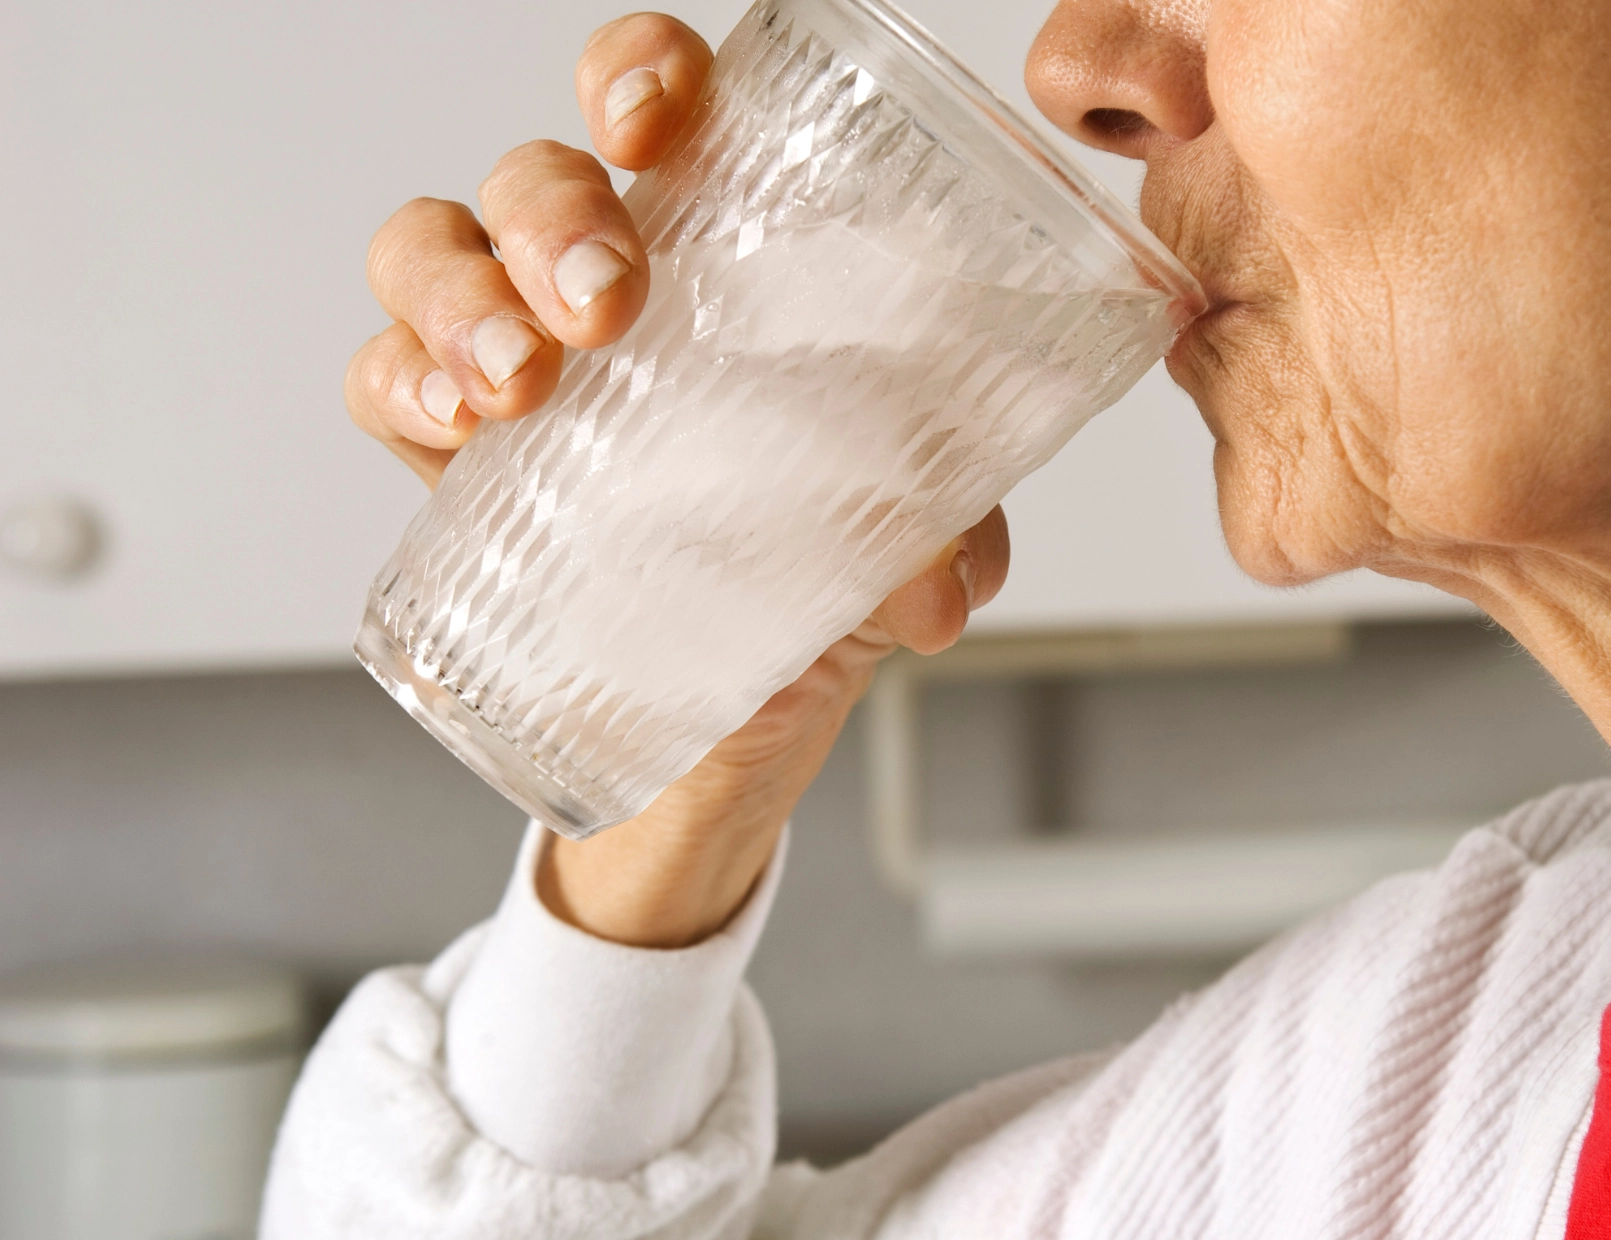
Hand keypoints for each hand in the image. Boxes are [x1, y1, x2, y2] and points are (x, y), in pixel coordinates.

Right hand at [345, 14, 1009, 947]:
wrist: (730, 721)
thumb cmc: (813, 577)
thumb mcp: (898, 547)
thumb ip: (941, 532)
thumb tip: (940, 576)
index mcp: (725, 257)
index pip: (663, 109)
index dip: (638, 75)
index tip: (656, 122)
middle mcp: (609, 283)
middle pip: (536, 177)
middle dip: (551, 215)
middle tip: (605, 303)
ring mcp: (519, 356)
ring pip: (432, 250)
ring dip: (460, 295)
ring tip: (518, 383)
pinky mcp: (453, 454)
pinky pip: (382, 377)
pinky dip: (400, 383)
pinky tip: (452, 425)